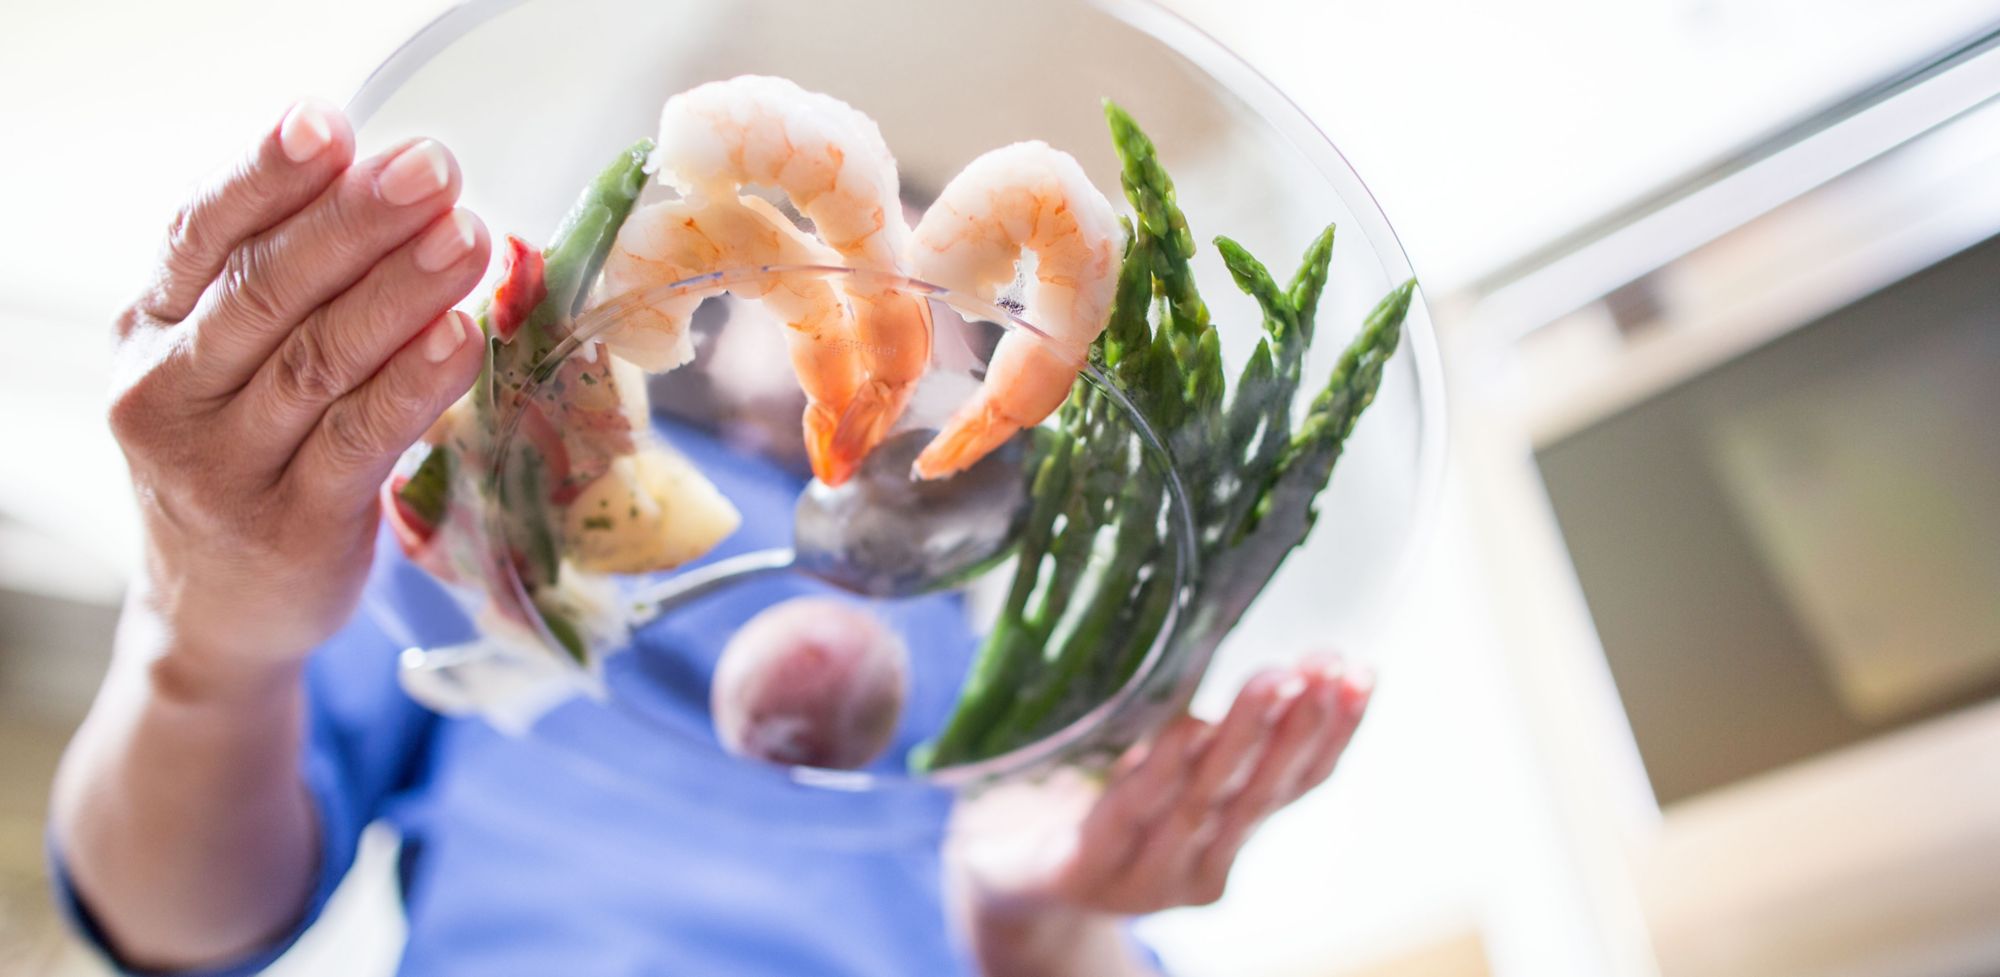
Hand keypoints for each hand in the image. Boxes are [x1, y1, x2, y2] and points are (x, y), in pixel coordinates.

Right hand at [108, 99, 488, 683]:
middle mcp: (169, 393)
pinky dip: (415, 382)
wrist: (214, 613)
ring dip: (401, 291)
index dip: (265, 176)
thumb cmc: (241, 456)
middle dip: (358, 221)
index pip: (201, 235)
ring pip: (319, 359)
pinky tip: (461, 334)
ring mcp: (225, 466)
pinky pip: (361, 439)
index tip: (327, 123)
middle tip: (435, 171)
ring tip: (468, 236)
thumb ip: (280, 287)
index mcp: (151, 329)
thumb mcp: (225, 367)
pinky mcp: (292, 525)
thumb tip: (391, 186)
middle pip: (268, 289)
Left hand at [945, 656, 1371, 975]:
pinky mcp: (1086, 870)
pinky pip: (1130, 814)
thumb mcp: (1163, 759)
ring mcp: (1145, 876)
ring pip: (1204, 799)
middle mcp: (1200, 864)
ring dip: (1245, 737)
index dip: (1335, 731)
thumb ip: (1213, 728)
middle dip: (1302, 727)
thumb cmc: (1093, 801)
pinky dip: (1161, 769)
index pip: (1298, 785)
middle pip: (1261, 793)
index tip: (1361, 672)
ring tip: (1275, 680)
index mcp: (1227, 834)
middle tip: (1329, 670)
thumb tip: (1261, 641)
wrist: (1006, 870)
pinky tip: (1184, 730)